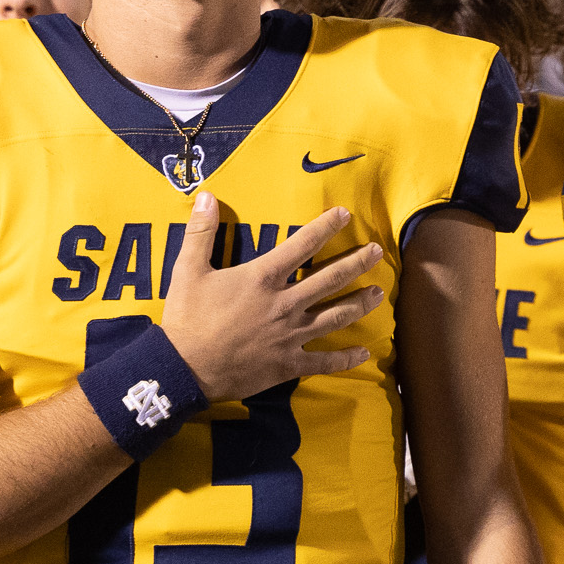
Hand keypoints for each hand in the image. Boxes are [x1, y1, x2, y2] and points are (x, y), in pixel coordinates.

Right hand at [157, 187, 383, 401]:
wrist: (185, 369)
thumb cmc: (187, 318)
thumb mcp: (188, 269)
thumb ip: (201, 232)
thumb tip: (206, 195)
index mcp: (263, 278)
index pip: (302, 244)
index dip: (326, 226)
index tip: (345, 214)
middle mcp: (284, 304)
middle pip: (330, 279)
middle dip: (357, 262)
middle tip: (378, 251)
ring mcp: (290, 336)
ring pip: (335, 316)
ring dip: (359, 303)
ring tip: (378, 293)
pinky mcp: (288, 364)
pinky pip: (324, 362)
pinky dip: (346, 358)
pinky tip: (364, 353)